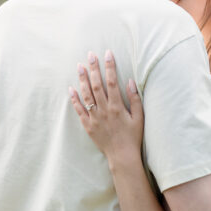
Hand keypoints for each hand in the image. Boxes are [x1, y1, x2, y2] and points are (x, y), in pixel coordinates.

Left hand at [69, 50, 143, 164]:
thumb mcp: (139, 117)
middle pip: (97, 85)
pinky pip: (79, 110)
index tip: (107, 54)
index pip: (112, 82)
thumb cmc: (133, 136)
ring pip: (86, 95)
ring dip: (82, 80)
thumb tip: (130, 81)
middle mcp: (104, 110)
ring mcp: (94, 118)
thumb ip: (135, 99)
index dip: (109, 66)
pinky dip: (74, 99)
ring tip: (79, 66)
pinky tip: (71, 88)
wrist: (122, 156)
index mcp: (118, 107)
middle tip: (90, 55)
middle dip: (94, 68)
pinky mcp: (88, 126)